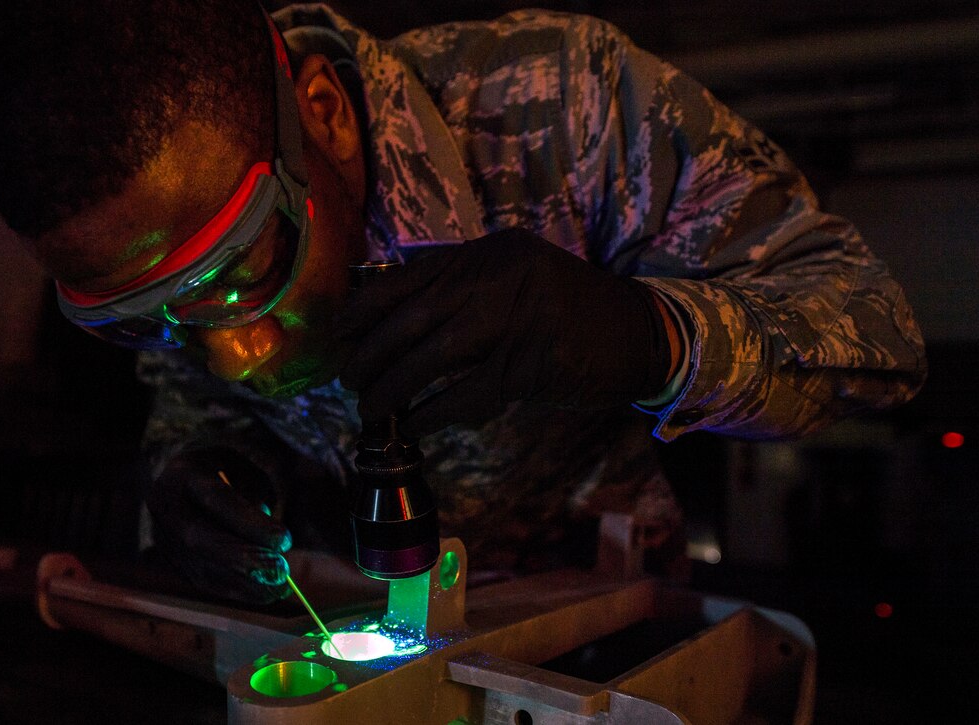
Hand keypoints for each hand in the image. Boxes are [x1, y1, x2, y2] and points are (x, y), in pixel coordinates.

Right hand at [146, 445, 291, 604]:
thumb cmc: (230, 470)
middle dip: (244, 559)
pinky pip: (201, 580)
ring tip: (277, 589)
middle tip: (280, 571)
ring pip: (198, 565)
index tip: (284, 540)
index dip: (250, 523)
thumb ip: (257, 502)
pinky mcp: (171, 558)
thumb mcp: (244, 470)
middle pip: (200, 538)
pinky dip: (233, 590)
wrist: (192, 476)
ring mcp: (162, 535)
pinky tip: (262, 594)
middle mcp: (165, 504)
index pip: (216, 499)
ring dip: (242, 582)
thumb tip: (275, 545)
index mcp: (184, 471)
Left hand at [337, 228, 672, 435]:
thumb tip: (391, 320)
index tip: (339, 333)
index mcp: (490, 252)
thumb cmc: (567, 310)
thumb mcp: (514, 279)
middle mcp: (500, 276)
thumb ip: (463, 288)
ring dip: (393, 387)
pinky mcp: (531, 365)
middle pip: (412, 317)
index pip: (408, 276)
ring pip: (433, 357)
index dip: (365, 307)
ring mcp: (518, 319)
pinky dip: (433, 413)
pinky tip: (414, 425)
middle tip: (350, 379)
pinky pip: (466, 394)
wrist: (639, 333)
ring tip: (371, 408)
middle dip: (371, 353)